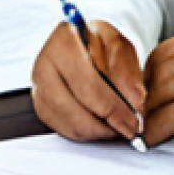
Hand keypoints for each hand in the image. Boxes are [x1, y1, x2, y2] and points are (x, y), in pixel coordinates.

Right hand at [32, 20, 145, 143]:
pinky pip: (62, 129)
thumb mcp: (120, 45)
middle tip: (129, 129)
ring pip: (69, 123)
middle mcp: (44, 64)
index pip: (89, 86)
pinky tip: (101, 125)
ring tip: (117, 127)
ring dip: (97, 132)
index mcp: (63, 42)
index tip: (134, 120)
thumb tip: (135, 102)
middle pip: (76, 109)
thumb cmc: (100, 42)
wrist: (82, 42)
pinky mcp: (40, 104)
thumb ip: (129, 72)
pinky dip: (85, 132)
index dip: (114, 108)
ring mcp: (38, 86)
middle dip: (107, 125)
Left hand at [144, 26, 173, 149]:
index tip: (135, 109)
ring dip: (139, 123)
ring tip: (136, 140)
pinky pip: (160, 123)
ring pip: (147, 102)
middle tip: (128, 129)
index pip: (149, 63)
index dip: (140, 89)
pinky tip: (153, 145)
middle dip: (135, 106)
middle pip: (141, 81)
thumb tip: (166, 98)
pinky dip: (151, 137)